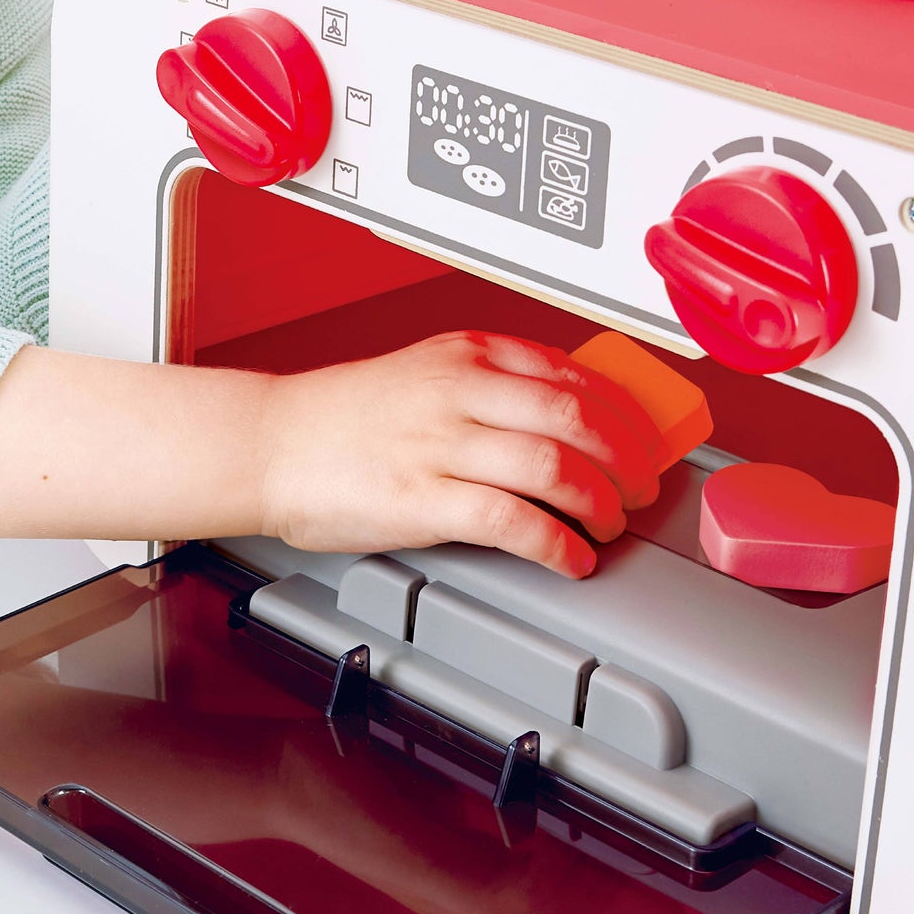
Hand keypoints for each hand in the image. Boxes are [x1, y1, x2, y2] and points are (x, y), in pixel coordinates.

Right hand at [259, 332, 665, 577]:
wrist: (269, 442)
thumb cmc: (344, 416)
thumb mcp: (427, 371)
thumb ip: (493, 384)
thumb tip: (567, 417)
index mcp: (469, 354)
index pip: (575, 376)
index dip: (625, 417)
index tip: (644, 444)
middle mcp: (461, 390)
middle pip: (578, 419)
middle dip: (627, 462)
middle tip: (640, 491)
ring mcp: (442, 443)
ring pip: (555, 467)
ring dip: (600, 506)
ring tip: (609, 528)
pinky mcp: (422, 499)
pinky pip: (513, 521)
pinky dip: (557, 545)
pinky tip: (570, 559)